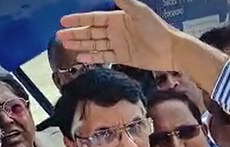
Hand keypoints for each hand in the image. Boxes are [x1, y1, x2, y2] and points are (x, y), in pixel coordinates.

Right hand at [57, 0, 177, 70]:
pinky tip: (80, 57)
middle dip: (75, 33)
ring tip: (65, 46)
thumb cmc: (156, 28)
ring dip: (80, 45)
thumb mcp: (139, 11)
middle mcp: (115, 31)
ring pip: (94, 44)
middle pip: (91, 32)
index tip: (64, 20)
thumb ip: (123, 0)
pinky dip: (92, 57)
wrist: (171, 50)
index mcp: (118, 18)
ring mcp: (118, 45)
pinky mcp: (122, 57)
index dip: (79, 19)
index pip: (94, 18)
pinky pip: (104, 56)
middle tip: (59, 36)